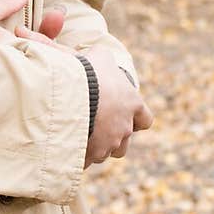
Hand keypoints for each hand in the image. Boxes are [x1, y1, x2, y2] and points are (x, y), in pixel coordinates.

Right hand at [80, 41, 153, 167]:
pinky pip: (86, 160)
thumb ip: (102, 56)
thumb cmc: (88, 73)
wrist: (70, 95)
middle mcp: (124, 127)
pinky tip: (67, 147)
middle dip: (113, 136)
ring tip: (80, 136)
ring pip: (106, 153)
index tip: (124, 115)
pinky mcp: (90, 155)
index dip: (136, 119)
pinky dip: (79, 156)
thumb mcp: (99, 56)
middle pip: (125, 141)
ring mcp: (108, 144)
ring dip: (97, 148)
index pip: (145, 119)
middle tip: (96, 126)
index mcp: (132, 104)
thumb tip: (96, 53)